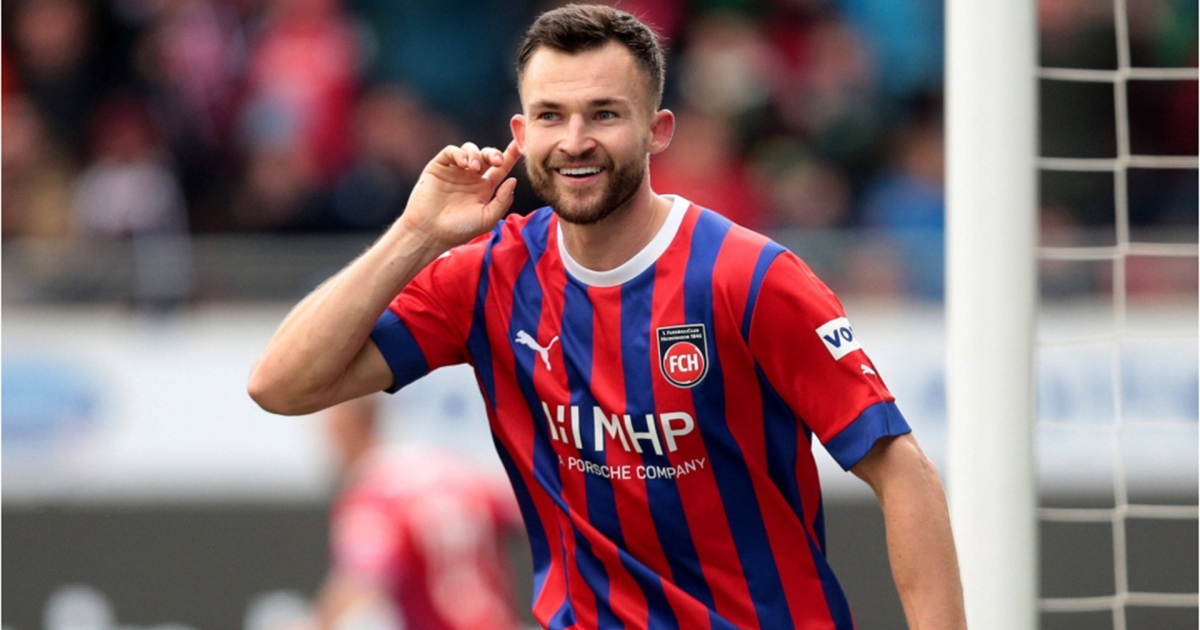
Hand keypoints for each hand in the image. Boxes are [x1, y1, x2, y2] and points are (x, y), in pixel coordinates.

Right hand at [398, 140, 521, 250]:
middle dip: (494, 153)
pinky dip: (459, 153)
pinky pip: (451, 152)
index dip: (510, 156)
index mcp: (484, 189)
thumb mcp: (488, 218)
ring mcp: (455, 171)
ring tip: (474, 167)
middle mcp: (471, 178)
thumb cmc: (459, 230)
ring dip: (476, 154)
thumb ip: (503, 201)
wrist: (430, 232)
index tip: (520, 146)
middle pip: (487, 155)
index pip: (501, 169)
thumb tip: (513, 180)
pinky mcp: (439, 167)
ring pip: (470, 149)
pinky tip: (463, 163)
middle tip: (497, 161)